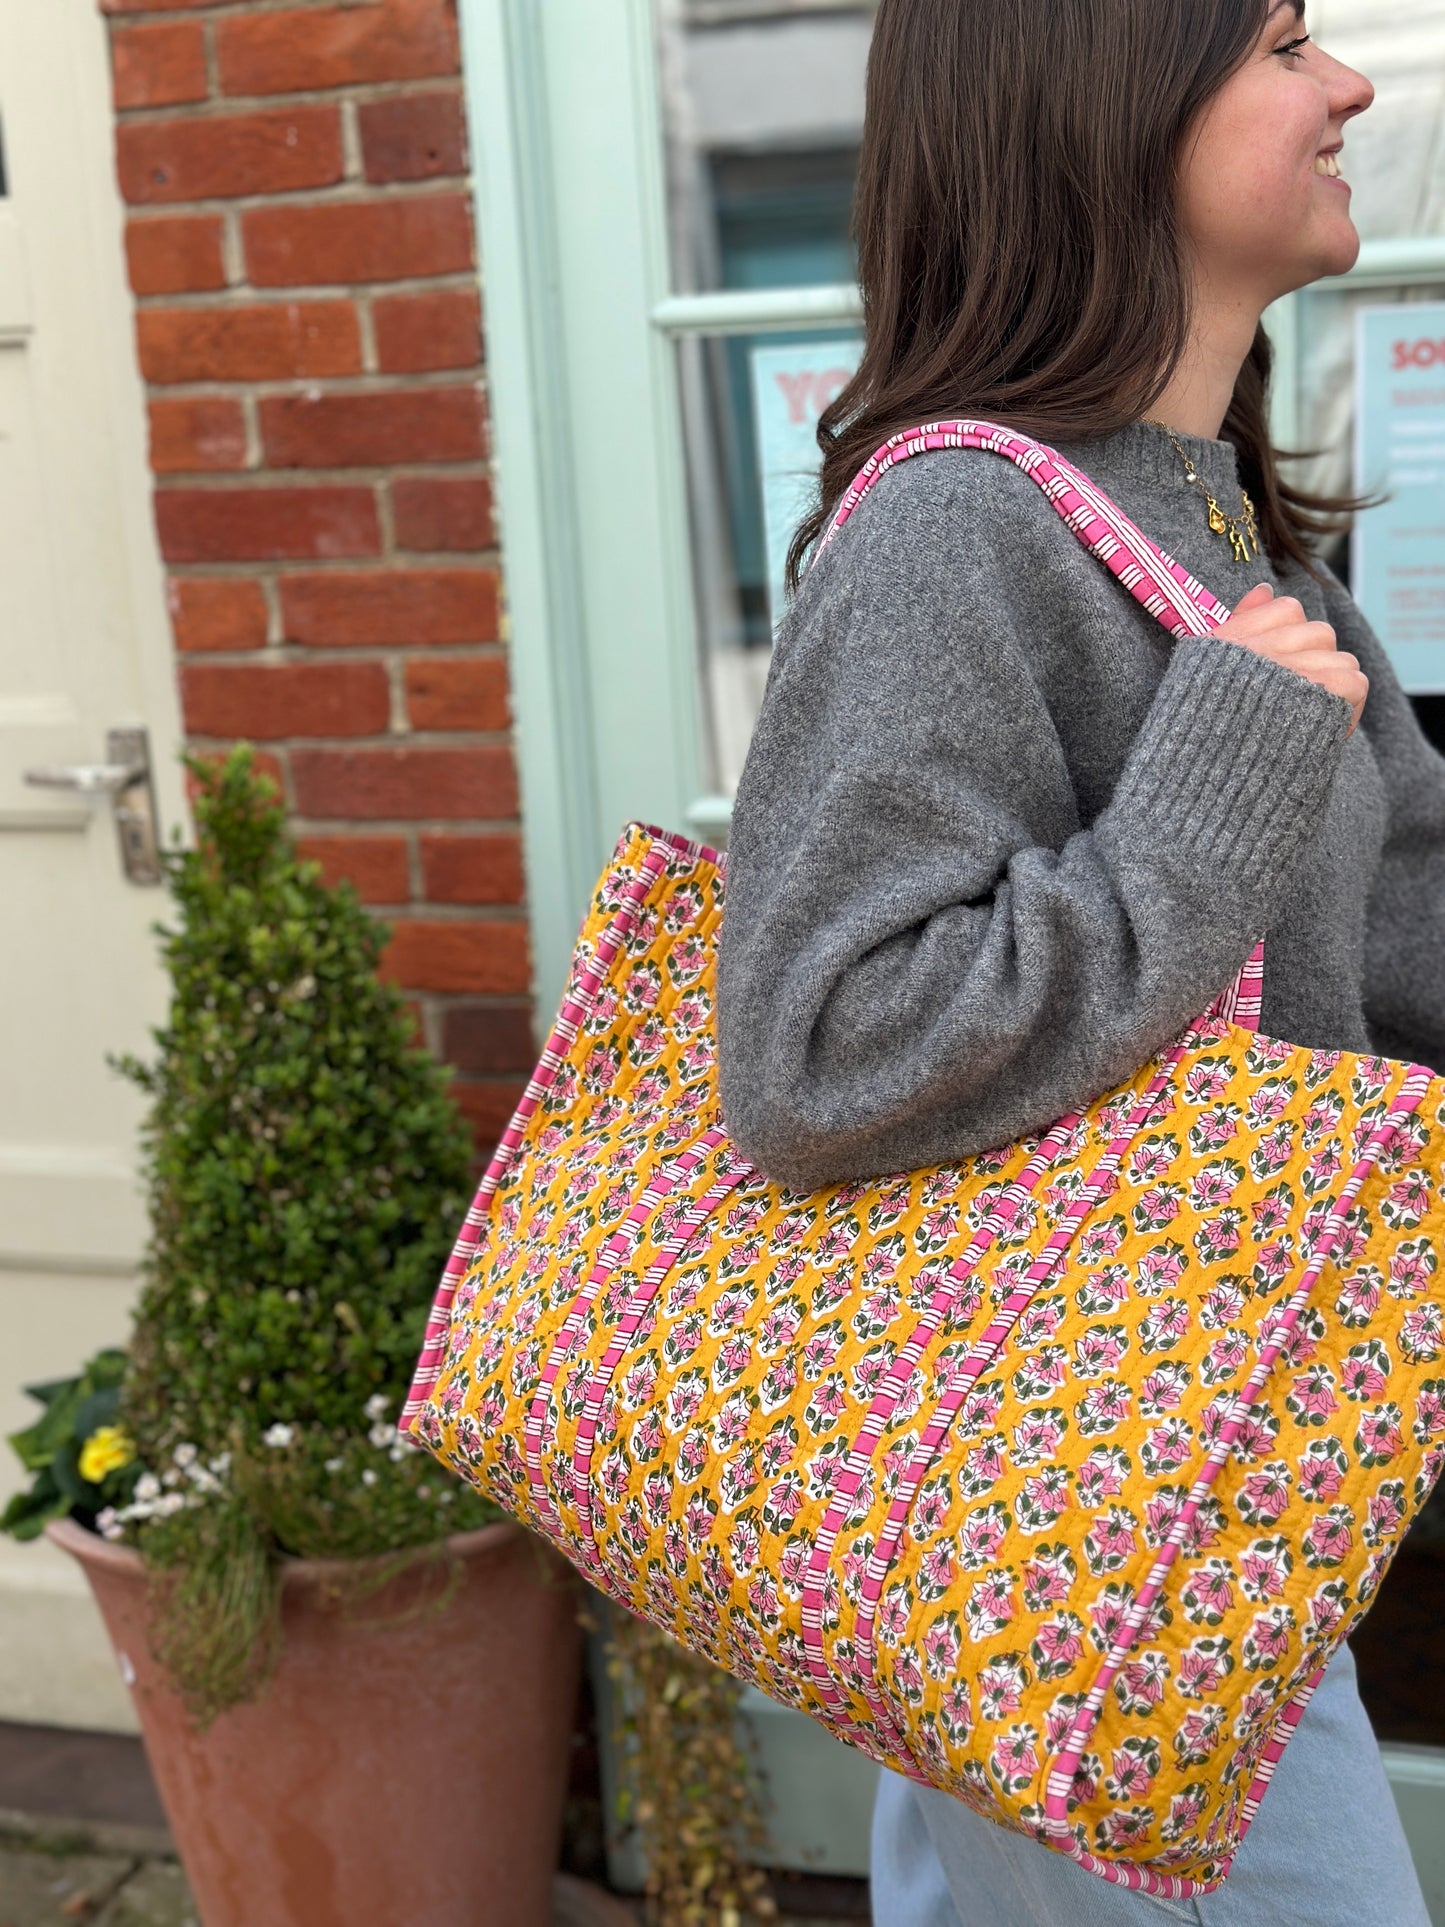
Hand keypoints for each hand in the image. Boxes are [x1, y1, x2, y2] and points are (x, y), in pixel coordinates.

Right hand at [1212, 582, 1367, 732]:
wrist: (1203, 782)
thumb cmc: (1199, 735)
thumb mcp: (1203, 673)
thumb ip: (1238, 624)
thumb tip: (1264, 588)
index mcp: (1231, 642)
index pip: (1286, 608)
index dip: (1287, 637)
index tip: (1278, 670)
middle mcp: (1264, 649)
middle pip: (1319, 633)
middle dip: (1313, 662)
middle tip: (1295, 700)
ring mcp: (1295, 668)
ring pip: (1341, 658)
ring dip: (1331, 686)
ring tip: (1308, 717)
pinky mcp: (1323, 693)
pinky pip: (1354, 682)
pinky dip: (1347, 706)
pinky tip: (1326, 727)